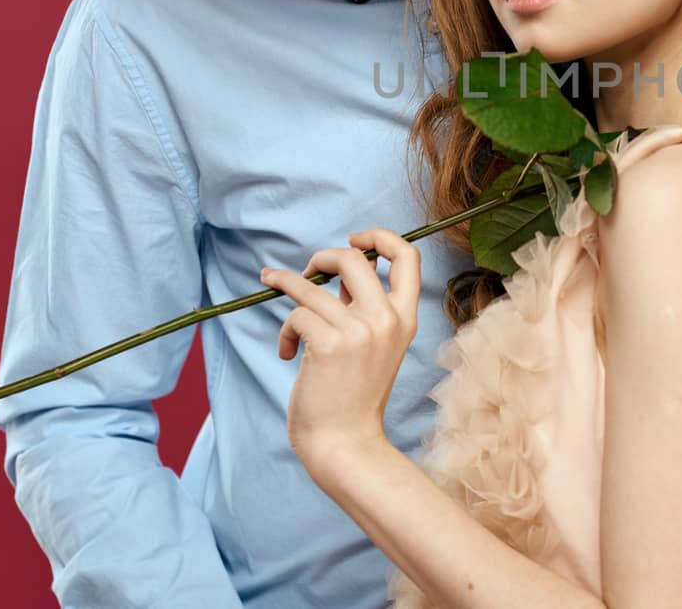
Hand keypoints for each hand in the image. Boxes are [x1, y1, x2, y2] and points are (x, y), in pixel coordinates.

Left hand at [260, 228, 419, 471]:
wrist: (346, 444)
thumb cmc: (353, 396)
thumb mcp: (372, 345)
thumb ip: (361, 306)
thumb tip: (337, 268)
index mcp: (404, 318)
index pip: (407, 257)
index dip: (380, 236)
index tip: (355, 238)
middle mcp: (387, 319)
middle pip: (354, 257)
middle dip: (323, 256)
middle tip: (307, 272)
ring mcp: (360, 331)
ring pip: (312, 284)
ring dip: (286, 285)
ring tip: (274, 287)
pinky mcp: (329, 344)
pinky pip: (296, 313)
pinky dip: (285, 330)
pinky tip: (286, 352)